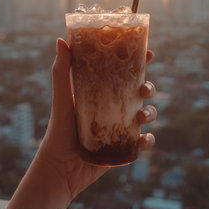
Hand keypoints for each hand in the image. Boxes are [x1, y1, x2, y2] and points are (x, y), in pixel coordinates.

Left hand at [39, 38, 156, 204]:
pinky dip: (148, 140)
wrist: (59, 168)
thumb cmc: (58, 130)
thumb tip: (61, 40)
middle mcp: (113, 108)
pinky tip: (144, 139)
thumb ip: (62, 71)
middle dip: (148, 88)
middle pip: (138, 92)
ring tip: (142, 116)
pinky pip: (142, 142)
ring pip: (145, 115)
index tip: (149, 53)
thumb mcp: (61, 98)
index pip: (122, 73)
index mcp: (101, 92)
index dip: (138, 62)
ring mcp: (120, 127)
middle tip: (144, 89)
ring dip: (150, 112)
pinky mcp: (123, 147)